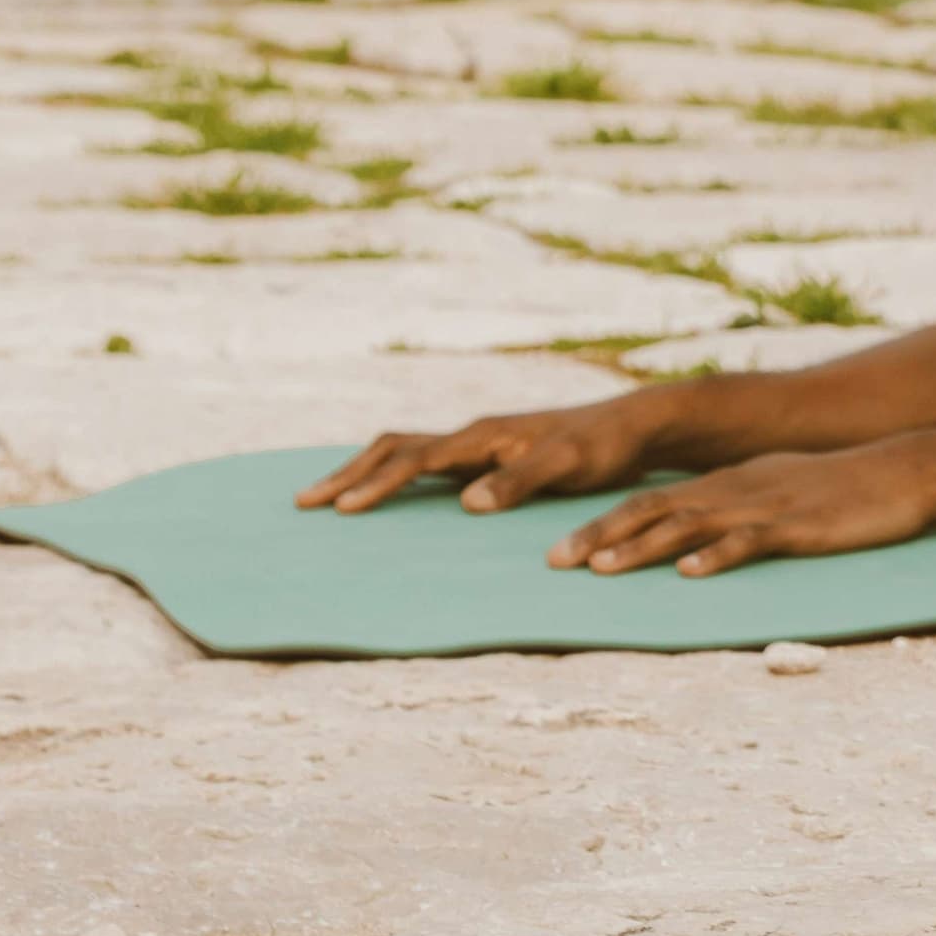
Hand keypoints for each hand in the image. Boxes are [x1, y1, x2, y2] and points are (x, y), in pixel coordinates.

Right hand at [293, 399, 657, 515]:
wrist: (631, 427)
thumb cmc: (602, 448)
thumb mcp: (567, 466)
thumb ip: (519, 481)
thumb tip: (465, 502)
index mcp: (483, 436)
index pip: (414, 459)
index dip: (376, 484)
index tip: (341, 508)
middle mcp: (473, 434)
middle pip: (393, 448)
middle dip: (348, 475)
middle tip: (303, 503)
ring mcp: (478, 443)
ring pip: (404, 451)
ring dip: (363, 471)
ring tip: (326, 499)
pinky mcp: (487, 455)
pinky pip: (425, 462)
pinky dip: (392, 475)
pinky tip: (383, 495)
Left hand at [545, 447, 935, 575]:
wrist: (902, 473)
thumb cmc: (842, 489)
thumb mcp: (778, 490)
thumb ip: (737, 508)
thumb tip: (697, 538)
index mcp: (727, 483)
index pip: (650, 501)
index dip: (601, 525)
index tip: (560, 551)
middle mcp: (734, 490)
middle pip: (653, 510)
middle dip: (600, 536)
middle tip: (554, 562)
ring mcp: (763, 507)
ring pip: (689, 525)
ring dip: (641, 547)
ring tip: (601, 570)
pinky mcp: (795, 526)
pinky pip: (747, 543)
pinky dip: (715, 558)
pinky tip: (689, 574)